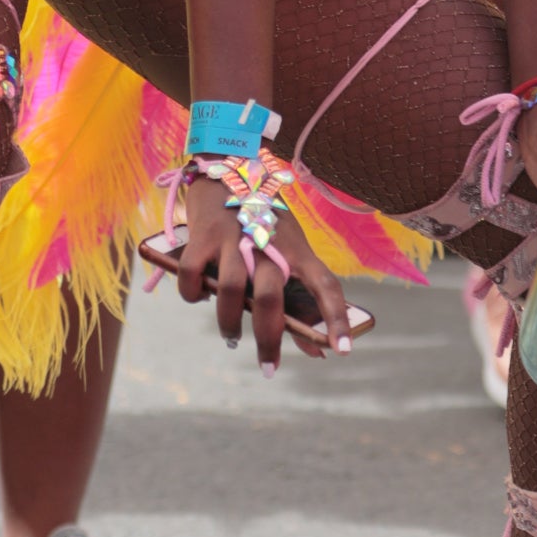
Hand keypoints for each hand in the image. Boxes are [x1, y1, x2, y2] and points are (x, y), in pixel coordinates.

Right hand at [174, 171, 353, 368]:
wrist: (226, 168)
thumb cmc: (262, 220)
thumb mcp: (286, 248)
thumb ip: (296, 295)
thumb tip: (315, 349)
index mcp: (296, 247)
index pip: (325, 284)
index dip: (336, 318)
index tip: (342, 351)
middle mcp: (267, 242)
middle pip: (270, 298)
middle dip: (269, 339)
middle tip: (268, 368)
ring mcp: (233, 237)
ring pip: (230, 291)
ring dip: (228, 324)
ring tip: (231, 338)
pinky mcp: (203, 235)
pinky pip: (193, 276)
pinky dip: (193, 294)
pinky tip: (198, 298)